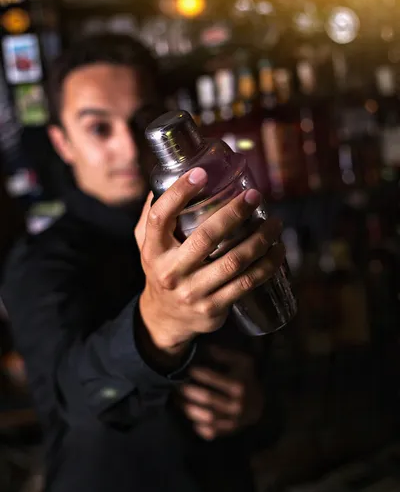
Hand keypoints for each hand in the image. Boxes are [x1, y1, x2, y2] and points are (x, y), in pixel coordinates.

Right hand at [135, 167, 283, 355]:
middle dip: (234, 213)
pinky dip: (266, 266)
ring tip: (275, 223)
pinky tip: (278, 251)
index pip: (160, 217)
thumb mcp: (147, 245)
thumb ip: (152, 215)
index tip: (201, 173)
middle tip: (254, 195)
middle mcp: (170, 272)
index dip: (179, 193)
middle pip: (205, 238)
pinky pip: (246, 283)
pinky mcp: (213, 307)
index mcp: (153, 251)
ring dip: (259, 239)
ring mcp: (192, 292)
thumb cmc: (162, 269)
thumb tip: (165, 178)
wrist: (165, 319)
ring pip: (233, 261)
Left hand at [179, 346, 263, 439]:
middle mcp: (236, 405)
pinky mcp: (227, 432)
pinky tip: (189, 414)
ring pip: (205, 418)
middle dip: (188, 391)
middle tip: (177, 384)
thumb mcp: (241, 361)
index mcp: (239, 385)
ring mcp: (232, 421)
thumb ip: (223, 354)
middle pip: (207, 399)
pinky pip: (208, 432)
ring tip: (177, 399)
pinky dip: (197, 425)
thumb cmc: (245, 378)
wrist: (258, 404)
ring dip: (188, 408)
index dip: (197, 373)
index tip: (189, 368)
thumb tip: (203, 349)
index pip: (213, 378)